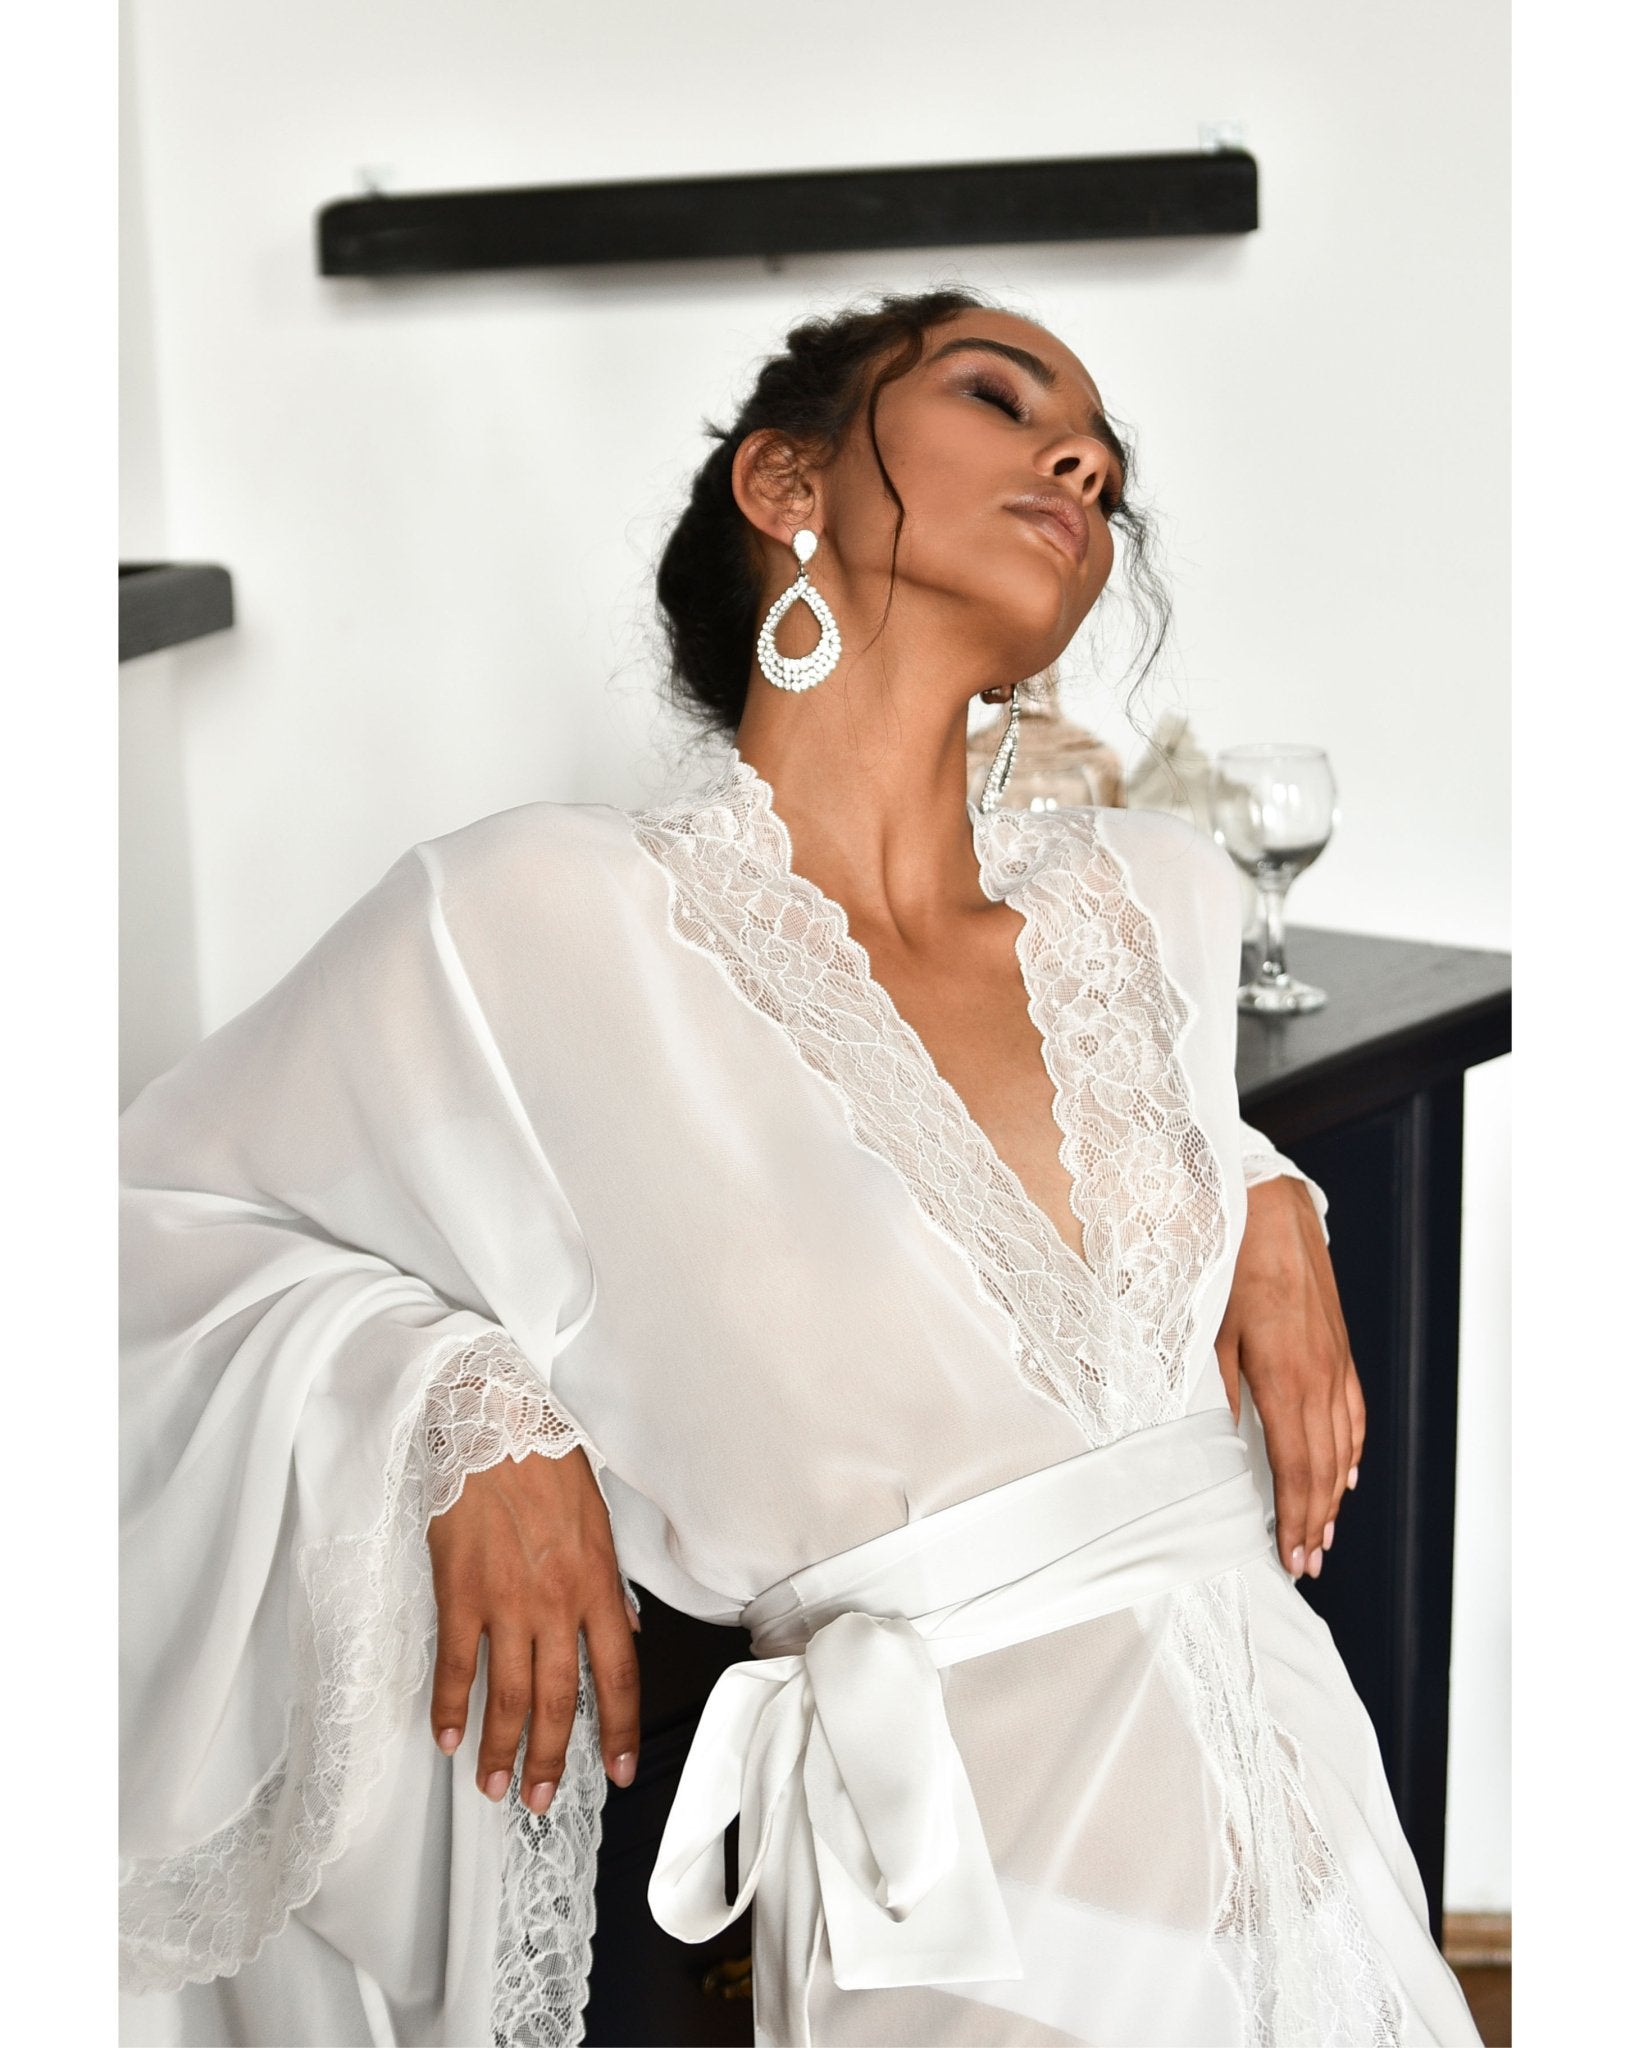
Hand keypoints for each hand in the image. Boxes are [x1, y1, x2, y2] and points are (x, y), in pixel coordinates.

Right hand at [426, 1444, 640, 1814]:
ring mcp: (506, 1601)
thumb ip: (609, 1583)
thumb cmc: (546, 1463)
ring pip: (510, 1694)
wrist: (494, 1423)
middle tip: (542, 1800)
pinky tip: (447, 1737)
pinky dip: (451, 1706)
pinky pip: (457, 1665)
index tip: (620, 1770)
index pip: (619, 1674)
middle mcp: (557, 1602)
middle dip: (554, 1758)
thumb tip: (624, 1628)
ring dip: (503, 1748)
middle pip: (562, 1699)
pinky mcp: (460, 1593)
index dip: (620, 1730)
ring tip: (496, 1785)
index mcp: (597, 1583)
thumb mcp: (598, 1519)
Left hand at [1214, 1175, 1365, 1580]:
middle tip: (1308, 1563)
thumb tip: (1218, 1445)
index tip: (1291, 1556)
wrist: (1269, 1208)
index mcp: (1285, 1377)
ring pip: (1343, 1447)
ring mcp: (1336, 1363)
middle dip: (1316, 1522)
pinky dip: (1352, 1450)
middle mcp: (1320, 1377)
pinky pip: (1353, 1412)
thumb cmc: (1230, 1264)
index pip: (1297, 1469)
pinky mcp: (1339, 1349)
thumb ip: (1216, 1392)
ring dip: (1335, 1496)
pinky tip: (1348, 1473)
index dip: (1296, 1518)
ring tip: (1324, 1533)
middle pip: (1325, 1469)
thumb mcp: (1209, 1330)